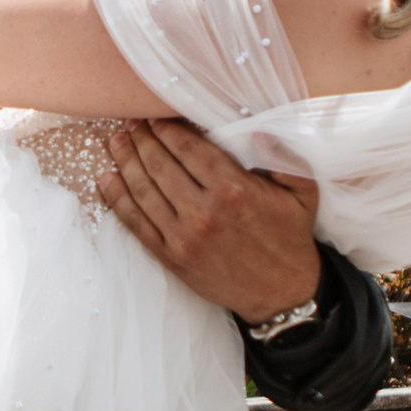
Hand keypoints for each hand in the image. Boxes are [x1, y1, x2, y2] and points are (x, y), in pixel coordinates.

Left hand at [97, 121, 323, 323]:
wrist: (282, 292)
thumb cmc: (290, 238)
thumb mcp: (303, 192)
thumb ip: (284, 157)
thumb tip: (257, 131)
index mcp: (233, 190)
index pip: (189, 149)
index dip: (168, 129)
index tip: (155, 117)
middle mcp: (203, 212)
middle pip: (161, 165)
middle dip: (142, 140)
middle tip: (131, 125)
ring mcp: (183, 236)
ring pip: (144, 191)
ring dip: (126, 163)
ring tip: (116, 143)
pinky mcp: (171, 257)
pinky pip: (136, 224)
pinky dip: (118, 200)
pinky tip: (107, 181)